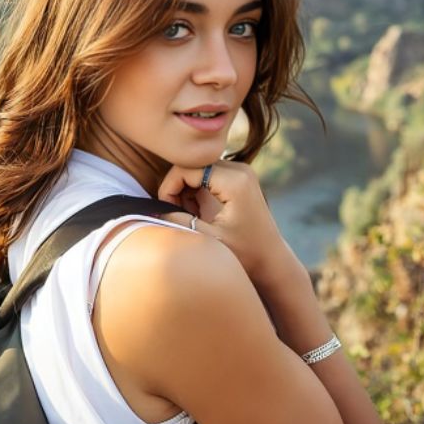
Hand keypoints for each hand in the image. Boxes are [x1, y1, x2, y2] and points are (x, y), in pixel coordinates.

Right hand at [154, 160, 299, 290]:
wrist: (270, 258)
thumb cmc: (243, 253)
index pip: (186, 168)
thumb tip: (152, 208)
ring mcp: (240, 170)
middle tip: (176, 213)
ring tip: (189, 215)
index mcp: (235, 181)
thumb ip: (178, 220)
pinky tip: (197, 211)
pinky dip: (195, 190)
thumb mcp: (207, 239)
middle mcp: (240, 169)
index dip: (169, 187)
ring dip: (185, 190)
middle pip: (191, 165)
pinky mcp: (238, 176)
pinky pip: (205, 173)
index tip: (167, 210)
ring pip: (196, 168)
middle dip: (176, 188)